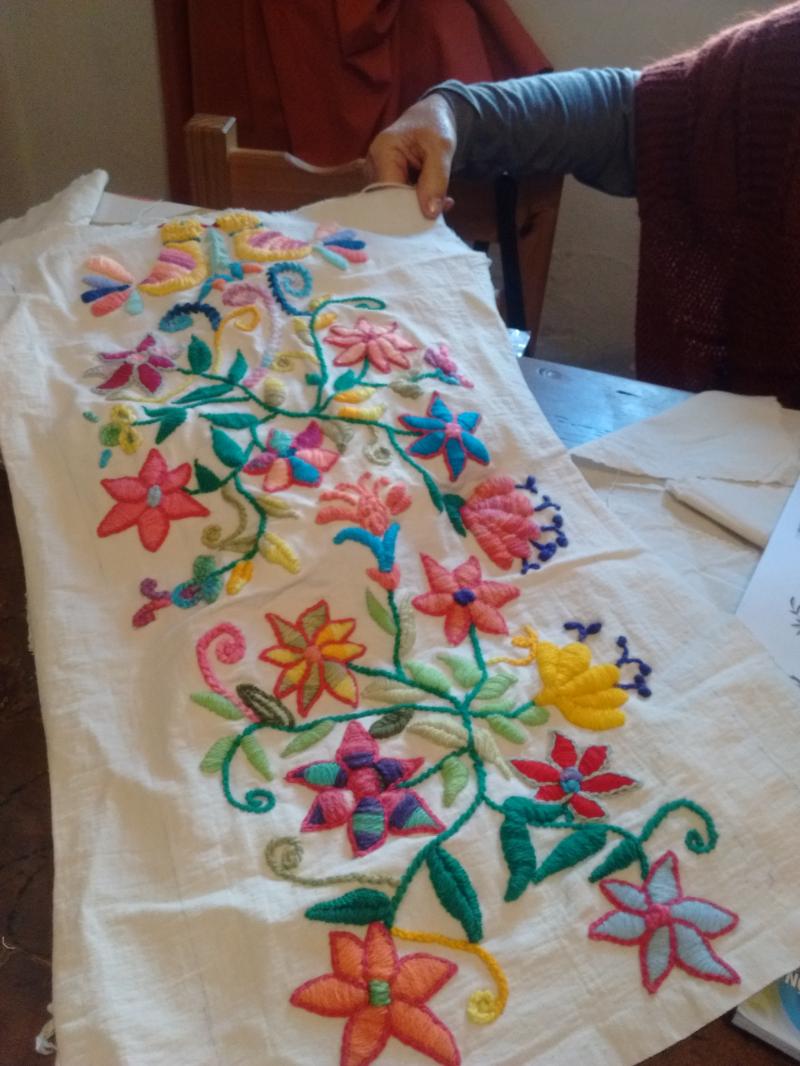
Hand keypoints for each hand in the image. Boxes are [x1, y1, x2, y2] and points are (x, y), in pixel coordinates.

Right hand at [366, 94, 456, 218]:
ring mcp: (376, 175)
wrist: (431, 116)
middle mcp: (372, 166)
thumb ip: (436, 179)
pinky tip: (434, 199)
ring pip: (395, 204)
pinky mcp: (385, 182)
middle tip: (442, 209)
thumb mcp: (441, 148)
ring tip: (442, 201)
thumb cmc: (434, 126)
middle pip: (389, 202)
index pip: (390, 194)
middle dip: (416, 210)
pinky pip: (399, 200)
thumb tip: (429, 213)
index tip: (432, 216)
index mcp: (382, 152)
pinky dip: (417, 202)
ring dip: (419, 207)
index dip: (409, 209)